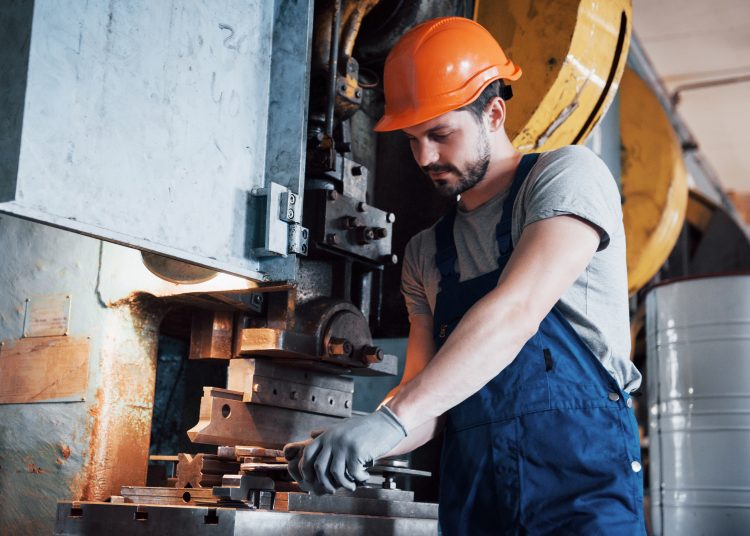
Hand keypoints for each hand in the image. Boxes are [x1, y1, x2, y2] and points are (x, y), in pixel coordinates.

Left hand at [283, 407, 406, 494]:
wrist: (387, 423)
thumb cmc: (366, 427)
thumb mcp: (343, 426)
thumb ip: (327, 432)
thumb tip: (311, 434)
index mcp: (327, 435)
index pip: (307, 454)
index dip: (306, 470)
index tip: (312, 481)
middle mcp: (333, 439)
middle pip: (319, 467)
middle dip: (324, 483)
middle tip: (332, 490)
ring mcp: (344, 444)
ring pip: (335, 473)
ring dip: (343, 484)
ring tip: (351, 486)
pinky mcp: (356, 450)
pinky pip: (352, 472)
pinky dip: (359, 478)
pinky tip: (365, 476)